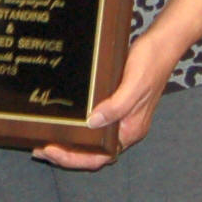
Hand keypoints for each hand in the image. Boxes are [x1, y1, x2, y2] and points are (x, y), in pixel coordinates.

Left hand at [37, 27, 177, 170]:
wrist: (163, 43)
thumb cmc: (151, 62)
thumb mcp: (133, 85)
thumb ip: (116, 107)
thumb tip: (92, 123)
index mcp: (131, 130)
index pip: (101, 156)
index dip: (74, 158)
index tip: (51, 150)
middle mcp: (125, 128)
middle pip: (94, 153)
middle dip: (66, 154)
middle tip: (39, 149)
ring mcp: (120, 117)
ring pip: (92, 141)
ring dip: (69, 144)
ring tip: (45, 140)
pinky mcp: (115, 105)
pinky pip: (93, 124)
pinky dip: (77, 128)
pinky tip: (63, 121)